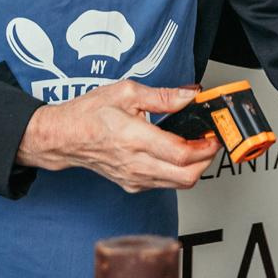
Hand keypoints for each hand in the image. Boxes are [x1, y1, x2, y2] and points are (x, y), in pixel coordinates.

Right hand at [15, 80, 216, 191]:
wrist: (63, 137)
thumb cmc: (89, 114)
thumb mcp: (126, 92)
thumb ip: (163, 96)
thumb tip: (191, 95)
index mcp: (133, 138)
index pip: (180, 154)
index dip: (205, 147)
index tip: (214, 135)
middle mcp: (135, 164)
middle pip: (186, 176)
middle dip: (206, 160)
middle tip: (210, 142)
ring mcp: (134, 178)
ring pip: (178, 183)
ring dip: (195, 167)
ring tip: (197, 146)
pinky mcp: (132, 184)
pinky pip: (165, 184)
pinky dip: (179, 172)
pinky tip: (178, 154)